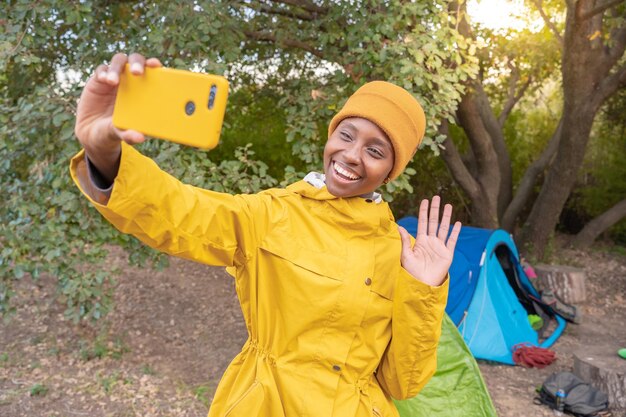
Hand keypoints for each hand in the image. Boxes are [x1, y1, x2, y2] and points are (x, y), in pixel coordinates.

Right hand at [74, 52, 161, 181]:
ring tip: (112, 81)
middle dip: (138, 63)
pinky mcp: (99, 79)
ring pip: (119, 61)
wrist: (93, 133)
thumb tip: (140, 138)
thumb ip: (129, 135)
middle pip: (136, 61)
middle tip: (137, 73)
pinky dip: (103, 72)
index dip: (156, 66)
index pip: (153, 73)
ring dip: (117, 68)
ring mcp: (116, 78)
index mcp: (145, 91)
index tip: (157, 65)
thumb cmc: (115, 131)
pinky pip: (101, 70)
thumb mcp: (121, 134)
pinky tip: (103, 79)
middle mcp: (132, 81)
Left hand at [398, 196, 460, 285]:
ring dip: (446, 217)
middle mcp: (431, 241)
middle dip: (435, 210)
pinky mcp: (447, 254)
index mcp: (420, 241)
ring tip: (448, 205)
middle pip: (433, 222)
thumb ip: (405, 241)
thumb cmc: (412, 271)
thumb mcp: (406, 255)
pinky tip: (458, 223)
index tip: (425, 200)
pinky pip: (452, 240)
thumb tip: (400, 227)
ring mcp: (440, 247)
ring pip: (443, 228)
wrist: (422, 284)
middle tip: (437, 197)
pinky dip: (455, 232)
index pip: (422, 222)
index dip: (424, 211)